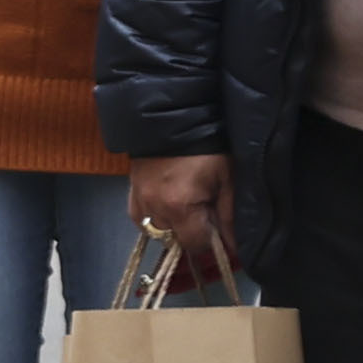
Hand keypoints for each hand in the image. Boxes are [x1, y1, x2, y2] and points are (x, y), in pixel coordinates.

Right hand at [126, 153, 234, 267]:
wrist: (175, 118)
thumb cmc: (207, 148)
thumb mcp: (225, 179)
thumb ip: (228, 216)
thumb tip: (232, 245)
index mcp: (180, 208)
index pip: (195, 244)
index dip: (210, 240)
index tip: (219, 229)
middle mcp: (155, 209)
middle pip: (174, 240)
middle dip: (191, 232)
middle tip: (204, 212)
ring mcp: (139, 201)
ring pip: (156, 230)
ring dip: (171, 225)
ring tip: (185, 206)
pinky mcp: (130, 191)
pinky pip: (140, 217)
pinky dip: (153, 216)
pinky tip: (165, 204)